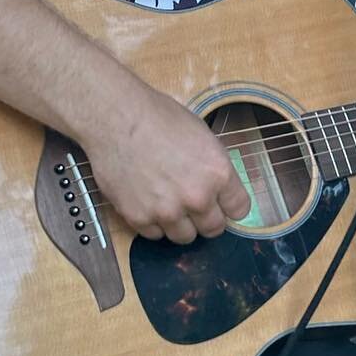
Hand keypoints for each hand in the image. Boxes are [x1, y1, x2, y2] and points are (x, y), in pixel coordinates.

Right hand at [82, 89, 252, 244]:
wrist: (116, 117)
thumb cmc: (158, 117)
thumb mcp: (202, 136)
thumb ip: (213, 168)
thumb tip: (218, 189)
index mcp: (218, 173)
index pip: (239, 209)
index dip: (230, 205)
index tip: (222, 204)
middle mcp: (196, 197)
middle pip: (214, 229)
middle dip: (206, 218)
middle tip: (193, 205)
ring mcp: (167, 211)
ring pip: (185, 237)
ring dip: (180, 224)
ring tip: (168, 203)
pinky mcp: (139, 218)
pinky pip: (154, 235)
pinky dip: (152, 223)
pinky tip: (147, 202)